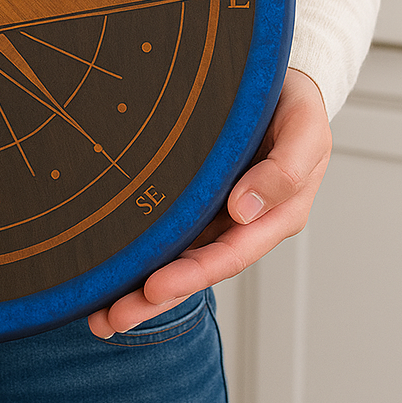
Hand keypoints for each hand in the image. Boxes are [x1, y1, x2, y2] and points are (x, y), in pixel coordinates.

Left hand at [87, 67, 330, 337]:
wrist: (278, 84)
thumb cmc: (295, 107)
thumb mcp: (304, 131)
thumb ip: (285, 169)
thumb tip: (245, 209)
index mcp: (272, 216)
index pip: (229, 254)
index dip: (192, 274)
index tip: (154, 288)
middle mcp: (239, 224)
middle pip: (194, 270)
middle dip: (154, 299)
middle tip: (111, 318)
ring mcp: (212, 215)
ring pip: (174, 259)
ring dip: (138, 291)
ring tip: (97, 316)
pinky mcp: (190, 201)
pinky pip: (163, 234)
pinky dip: (138, 257)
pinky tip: (106, 275)